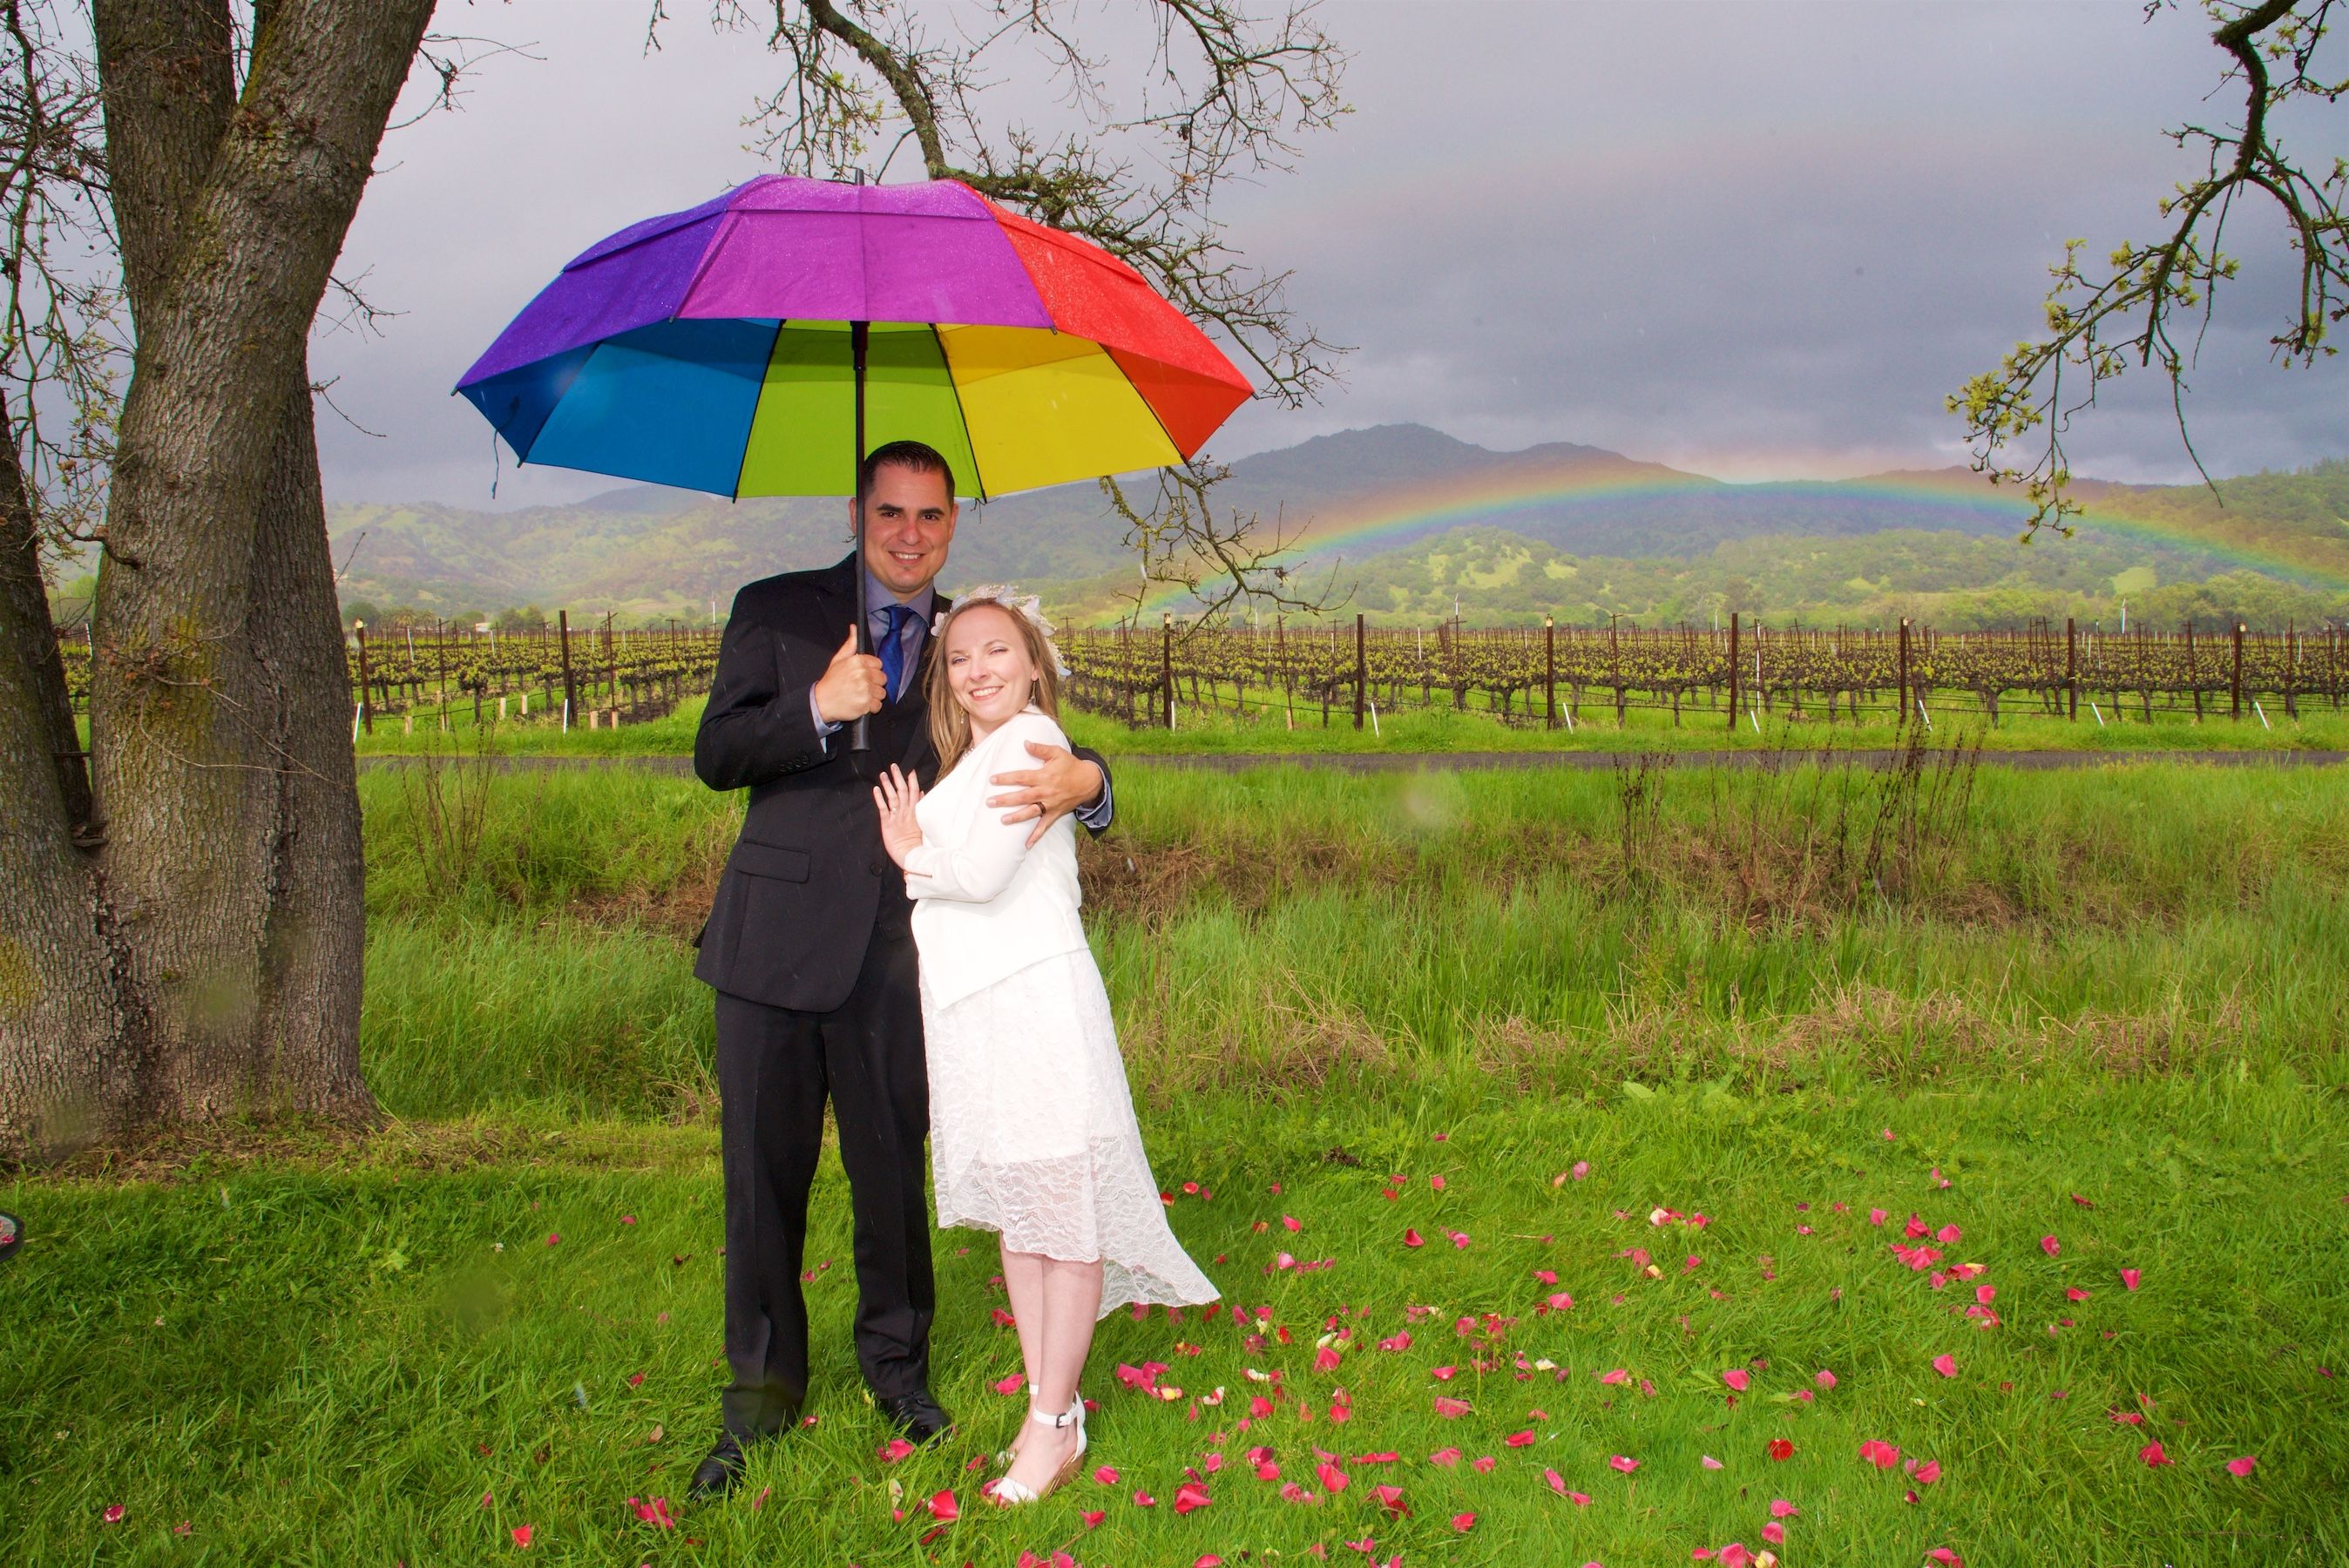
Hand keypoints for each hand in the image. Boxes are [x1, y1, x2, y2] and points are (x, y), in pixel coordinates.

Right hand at [813, 626, 886, 724]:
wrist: (821, 702)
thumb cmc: (830, 682)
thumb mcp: (838, 659)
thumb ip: (850, 645)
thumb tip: (854, 629)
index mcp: (858, 661)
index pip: (878, 664)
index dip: (872, 671)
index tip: (865, 675)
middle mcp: (863, 674)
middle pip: (882, 678)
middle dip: (874, 683)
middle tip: (861, 686)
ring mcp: (865, 689)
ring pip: (881, 692)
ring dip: (873, 696)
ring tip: (860, 695)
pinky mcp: (866, 704)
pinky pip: (878, 705)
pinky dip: (871, 707)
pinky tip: (861, 703)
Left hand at [872, 764, 924, 868]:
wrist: (911, 855)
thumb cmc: (915, 841)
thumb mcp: (921, 822)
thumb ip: (920, 806)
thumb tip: (921, 793)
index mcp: (915, 812)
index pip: (914, 793)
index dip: (912, 781)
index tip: (910, 771)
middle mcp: (906, 812)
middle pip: (903, 791)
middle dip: (898, 778)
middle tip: (894, 766)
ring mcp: (897, 817)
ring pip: (893, 797)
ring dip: (888, 784)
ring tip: (883, 774)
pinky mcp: (887, 823)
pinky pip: (883, 808)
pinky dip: (879, 798)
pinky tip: (876, 789)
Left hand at [987, 741, 1105, 848]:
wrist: (1089, 781)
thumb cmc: (1071, 765)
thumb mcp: (1057, 753)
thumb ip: (1040, 749)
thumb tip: (1025, 743)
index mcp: (1044, 776)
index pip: (1022, 777)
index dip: (1007, 778)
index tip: (992, 780)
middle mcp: (1046, 792)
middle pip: (1022, 796)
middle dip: (1005, 800)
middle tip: (989, 802)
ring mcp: (1050, 804)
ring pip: (1031, 812)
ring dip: (1016, 817)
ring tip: (1002, 820)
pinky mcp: (1055, 813)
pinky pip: (1045, 826)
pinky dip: (1036, 836)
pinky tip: (1026, 845)